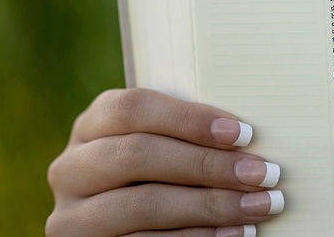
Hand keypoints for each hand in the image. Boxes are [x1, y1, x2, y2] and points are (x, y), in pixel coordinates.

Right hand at [46, 88, 283, 236]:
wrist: (131, 228)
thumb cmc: (161, 172)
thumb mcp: (163, 146)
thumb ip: (187, 133)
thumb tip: (249, 133)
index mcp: (92, 126)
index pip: (132, 108)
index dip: (189, 118)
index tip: (243, 133)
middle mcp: (71, 168)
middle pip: (137, 155)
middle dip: (208, 164)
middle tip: (263, 173)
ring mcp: (73, 217)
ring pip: (143, 204)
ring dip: (212, 204)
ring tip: (261, 205)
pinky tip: (237, 232)